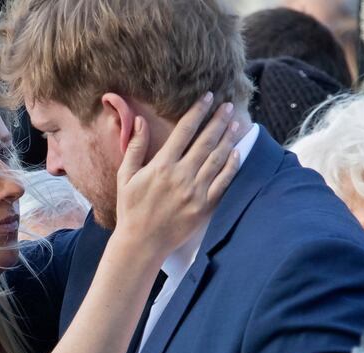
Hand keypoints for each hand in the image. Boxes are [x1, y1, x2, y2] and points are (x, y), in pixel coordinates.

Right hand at [115, 93, 240, 259]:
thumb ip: (135, 147)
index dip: (197, 112)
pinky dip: (232, 166)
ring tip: (236, 123)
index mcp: (162, 165)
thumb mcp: (125, 176)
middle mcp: (181, 175)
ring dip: (228, 138)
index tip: (207, 98)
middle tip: (228, 105)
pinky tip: (237, 153)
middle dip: (218, 120)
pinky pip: (224, 183)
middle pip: (206, 141)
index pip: (184, 131)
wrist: (141, 243)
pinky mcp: (205, 207)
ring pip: (217, 159)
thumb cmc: (130, 208)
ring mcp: (196, 192)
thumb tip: (139, 120)